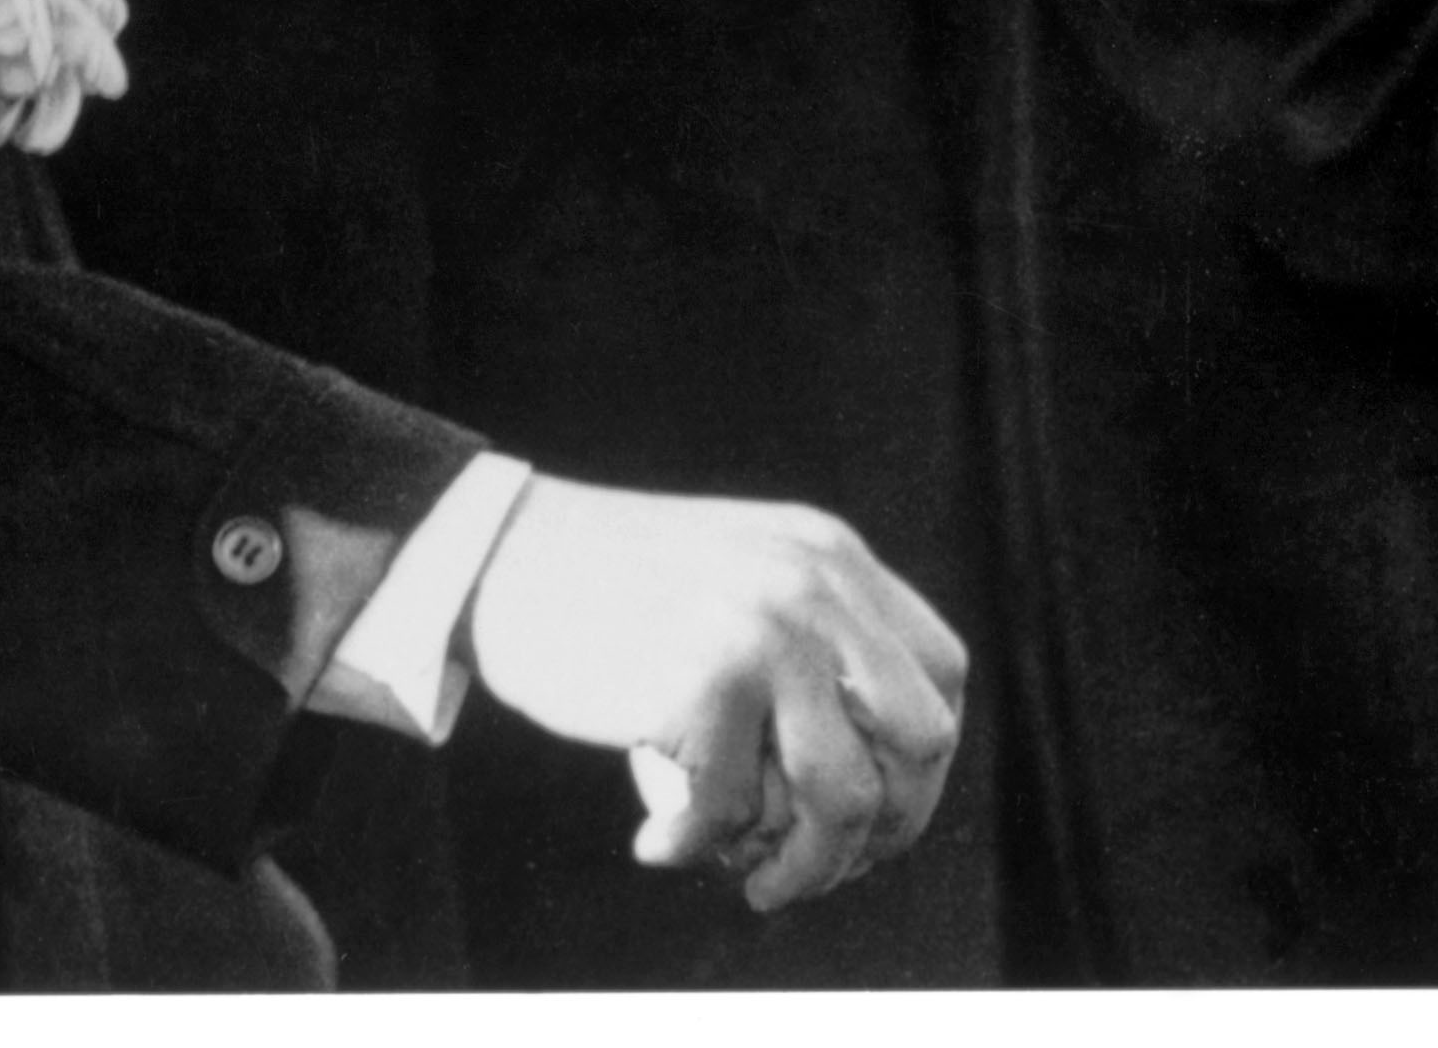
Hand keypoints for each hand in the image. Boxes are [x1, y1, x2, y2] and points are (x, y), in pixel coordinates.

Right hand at [460, 476, 965, 912]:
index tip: (874, 810)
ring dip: (804, 866)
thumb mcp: (738, 578)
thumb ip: (811, 642)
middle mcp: (812, 584)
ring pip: (842, 795)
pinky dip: (697, 848)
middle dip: (886, 824)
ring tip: (753, 882)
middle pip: (919, 740)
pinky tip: (658, 844)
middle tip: (824, 862)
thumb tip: (872, 803)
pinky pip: (733, 809)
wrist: (495, 557)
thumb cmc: (605, 589)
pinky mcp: (701, 681)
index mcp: (830, 555)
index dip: (921, 761)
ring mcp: (762, 630)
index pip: (942, 673)